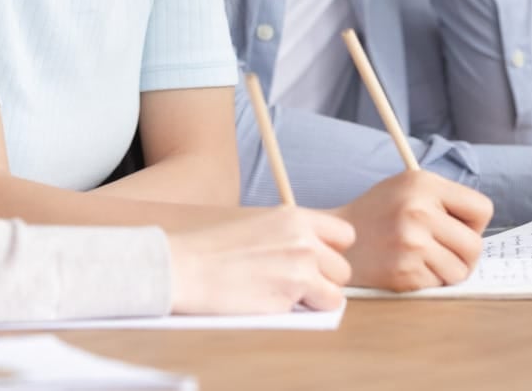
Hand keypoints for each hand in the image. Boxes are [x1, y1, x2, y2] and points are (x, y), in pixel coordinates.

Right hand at [167, 207, 353, 314]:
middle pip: (343, 269)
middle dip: (325, 280)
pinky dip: (298, 314)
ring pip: (334, 295)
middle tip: (296, 283)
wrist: (186, 266)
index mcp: (296, 218)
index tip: (317, 260)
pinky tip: (270, 301)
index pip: (345, 235)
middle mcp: (304, 241)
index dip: (333, 252)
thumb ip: (293, 238)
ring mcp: (300, 271)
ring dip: (315, 300)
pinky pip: (312, 313)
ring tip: (283, 293)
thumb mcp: (260, 226)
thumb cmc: (215, 249)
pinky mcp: (289, 298)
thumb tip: (319, 262)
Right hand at [333, 170, 491, 290]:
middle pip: (475, 246)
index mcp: (423, 183)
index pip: (482, 208)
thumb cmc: (378, 214)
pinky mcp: (404, 273)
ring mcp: (410, 244)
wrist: (336, 242)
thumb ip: (444, 199)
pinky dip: (427, 281)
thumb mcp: (407, 187)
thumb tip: (482, 226)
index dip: (474, 223)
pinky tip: (407, 267)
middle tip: (444, 251)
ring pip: (460, 271)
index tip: (457, 227)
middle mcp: (418, 211)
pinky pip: (438, 285)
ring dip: (446, 270)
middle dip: (464, 254)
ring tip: (422, 258)